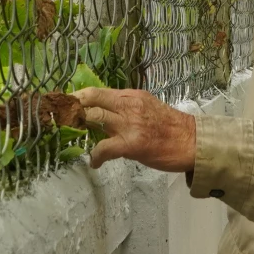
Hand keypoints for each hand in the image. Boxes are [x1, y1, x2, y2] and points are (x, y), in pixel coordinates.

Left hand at [76, 86, 196, 172]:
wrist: (192, 142)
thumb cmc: (171, 129)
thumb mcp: (147, 109)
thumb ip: (126, 109)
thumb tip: (102, 115)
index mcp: (132, 95)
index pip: (97, 91)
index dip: (77, 97)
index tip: (64, 105)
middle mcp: (129, 105)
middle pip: (91, 99)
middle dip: (72, 109)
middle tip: (61, 120)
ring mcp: (130, 123)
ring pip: (94, 117)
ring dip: (79, 127)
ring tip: (74, 137)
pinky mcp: (132, 143)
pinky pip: (104, 147)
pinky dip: (95, 156)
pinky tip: (95, 162)